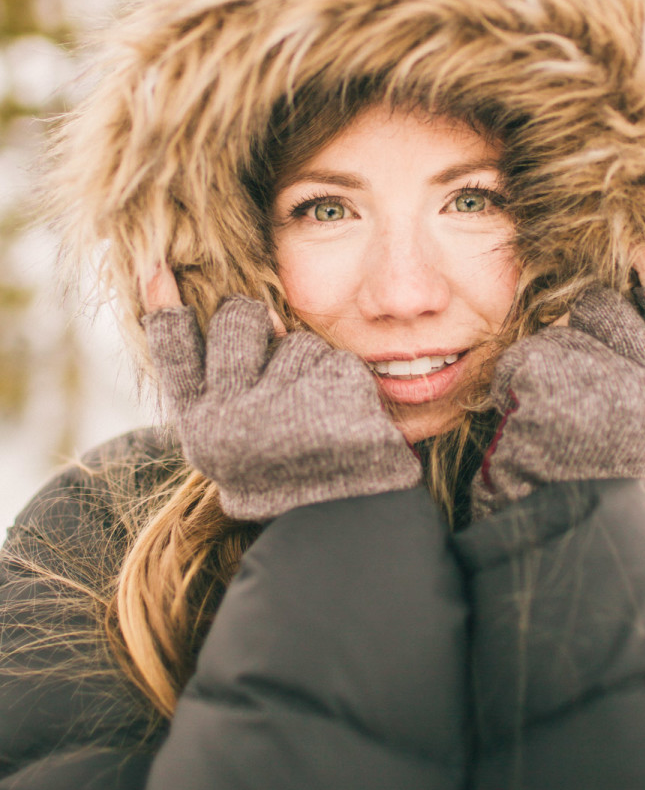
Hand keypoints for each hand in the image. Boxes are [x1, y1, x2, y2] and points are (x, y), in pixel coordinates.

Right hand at [142, 267, 420, 520]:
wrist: (338, 524)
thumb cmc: (282, 474)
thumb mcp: (233, 439)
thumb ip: (228, 380)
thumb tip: (260, 311)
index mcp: (199, 427)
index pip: (173, 349)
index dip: (163, 303)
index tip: (156, 264)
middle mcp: (229, 419)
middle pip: (238, 318)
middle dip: (256, 320)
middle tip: (271, 367)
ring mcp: (280, 409)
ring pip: (295, 340)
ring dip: (308, 366)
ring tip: (313, 416)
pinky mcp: (330, 398)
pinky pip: (335, 360)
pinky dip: (342, 384)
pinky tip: (341, 422)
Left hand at [471, 250, 644, 517]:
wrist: (559, 520)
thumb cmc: (596, 462)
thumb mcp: (644, 414)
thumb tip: (634, 277)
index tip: (640, 250)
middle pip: (603, 305)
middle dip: (581, 326)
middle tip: (576, 387)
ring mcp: (599, 378)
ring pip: (559, 328)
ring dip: (547, 356)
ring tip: (554, 412)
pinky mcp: (547, 378)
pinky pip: (525, 350)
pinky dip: (516, 376)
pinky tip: (527, 416)